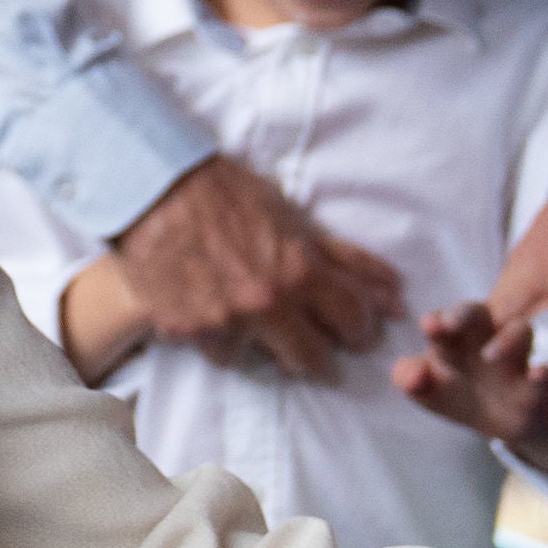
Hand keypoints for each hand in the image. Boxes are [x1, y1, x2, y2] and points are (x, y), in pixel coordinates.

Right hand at [111, 156, 401, 378]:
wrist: (151, 187)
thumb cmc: (227, 194)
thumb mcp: (292, 218)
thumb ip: (344, 260)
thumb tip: (396, 294)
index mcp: (299, 271)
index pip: (354, 322)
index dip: (359, 328)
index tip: (352, 329)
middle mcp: (265, 304)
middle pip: (312, 360)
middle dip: (315, 349)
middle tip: (306, 336)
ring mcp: (223, 322)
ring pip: (258, 360)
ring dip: (257, 341)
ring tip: (244, 311)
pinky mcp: (185, 331)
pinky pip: (215, 352)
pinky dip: (216, 336)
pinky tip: (208, 308)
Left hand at [395, 302, 547, 477]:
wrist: (521, 421)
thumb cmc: (467, 397)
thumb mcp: (432, 391)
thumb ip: (411, 380)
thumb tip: (410, 377)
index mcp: (457, 340)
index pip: (445, 322)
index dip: (437, 321)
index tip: (429, 325)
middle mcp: (488, 339)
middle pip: (479, 314)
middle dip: (463, 314)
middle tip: (448, 324)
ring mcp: (518, 360)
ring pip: (519, 333)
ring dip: (505, 341)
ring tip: (489, 356)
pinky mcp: (541, 388)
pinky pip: (545, 377)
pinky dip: (542, 376)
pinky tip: (540, 373)